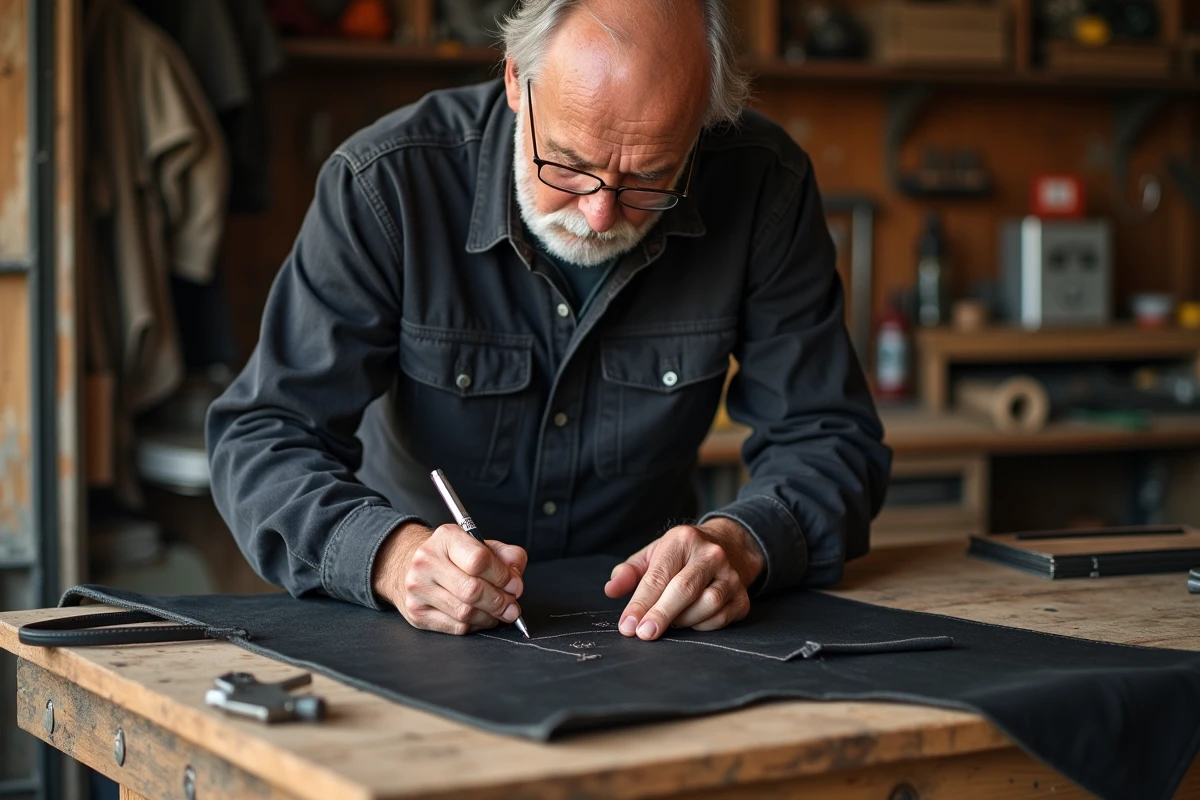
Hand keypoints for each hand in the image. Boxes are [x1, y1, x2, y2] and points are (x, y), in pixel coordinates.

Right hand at [372, 521, 527, 634]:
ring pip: (465, 613)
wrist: (406, 565)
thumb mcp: (477, 544)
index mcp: (446, 538)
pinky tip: (481, 618)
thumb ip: (504, 555)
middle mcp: (427, 561)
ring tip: (499, 612)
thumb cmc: (449, 556)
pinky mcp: (417, 613)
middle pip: (473, 591)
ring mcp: (418, 589)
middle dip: (500, 602)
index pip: (479, 560)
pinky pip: (456, 627)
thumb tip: (516, 575)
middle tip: (512, 607)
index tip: (515, 585)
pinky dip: (476, 626)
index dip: (503, 577)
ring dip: (490, 617)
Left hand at [604, 519, 764, 639]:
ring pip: (707, 605)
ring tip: (670, 622)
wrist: (729, 548)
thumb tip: (611, 590)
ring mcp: (731, 575)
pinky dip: (701, 625)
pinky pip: (721, 618)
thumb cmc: (682, 556)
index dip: (640, 603)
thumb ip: (629, 572)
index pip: (658, 576)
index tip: (627, 626)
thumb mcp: (653, 555)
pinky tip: (690, 621)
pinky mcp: (742, 597)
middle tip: (643, 634)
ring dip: (683, 621)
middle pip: (684, 589)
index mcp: (683, 540)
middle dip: (661, 615)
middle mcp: (711, 554)